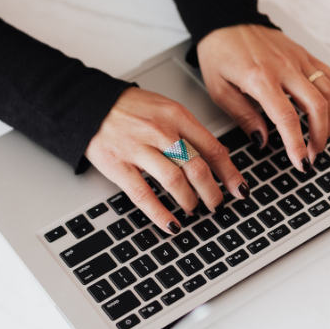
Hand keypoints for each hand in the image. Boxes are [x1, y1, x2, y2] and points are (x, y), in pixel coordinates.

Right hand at [85, 87, 247, 233]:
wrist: (90, 105)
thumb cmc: (129, 108)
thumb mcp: (166, 108)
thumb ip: (189, 130)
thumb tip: (217, 155)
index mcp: (176, 116)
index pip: (212, 148)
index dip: (229, 173)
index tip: (239, 188)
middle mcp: (160, 132)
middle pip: (197, 168)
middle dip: (212, 192)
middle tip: (217, 204)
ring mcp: (139, 149)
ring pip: (175, 182)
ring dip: (189, 201)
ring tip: (193, 209)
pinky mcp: (119, 166)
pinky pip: (144, 195)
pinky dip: (160, 213)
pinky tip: (170, 223)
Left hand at [197, 24, 329, 170]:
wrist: (225, 20)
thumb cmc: (218, 53)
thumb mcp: (219, 90)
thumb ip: (243, 116)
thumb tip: (263, 140)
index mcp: (260, 78)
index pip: (287, 117)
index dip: (297, 144)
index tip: (301, 162)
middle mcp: (284, 67)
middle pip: (316, 106)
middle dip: (319, 136)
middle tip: (312, 155)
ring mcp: (298, 58)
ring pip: (329, 92)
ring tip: (322, 140)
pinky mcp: (304, 53)